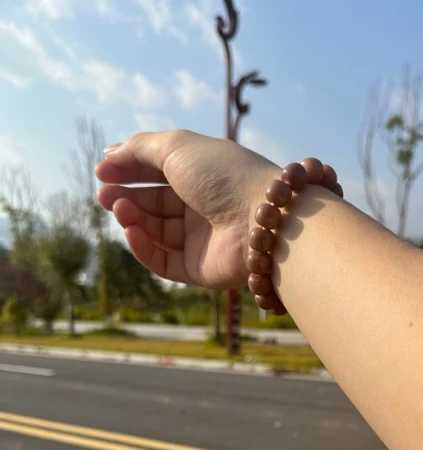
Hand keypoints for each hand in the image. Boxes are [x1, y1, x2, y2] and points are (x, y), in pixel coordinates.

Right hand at [96, 129, 277, 288]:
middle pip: (154, 204)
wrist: (261, 219)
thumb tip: (109, 154)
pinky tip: (131, 230)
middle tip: (103, 195)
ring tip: (118, 208)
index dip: (129, 171)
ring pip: (155, 232)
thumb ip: (140, 149)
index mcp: (202, 174)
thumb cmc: (224, 176)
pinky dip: (143, 247)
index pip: (158, 173)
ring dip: (132, 219)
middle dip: (126, 197)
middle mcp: (202, 207)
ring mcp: (201, 240)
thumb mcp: (178, 148)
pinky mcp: (198, 269)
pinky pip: (162, 261)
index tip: (101, 170)